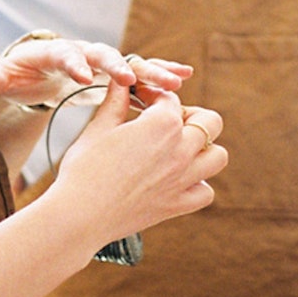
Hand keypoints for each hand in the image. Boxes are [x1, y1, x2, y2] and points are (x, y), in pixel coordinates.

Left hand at [0, 36, 191, 109]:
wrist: (36, 71)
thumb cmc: (18, 76)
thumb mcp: (3, 78)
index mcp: (54, 53)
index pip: (64, 55)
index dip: (73, 64)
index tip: (83, 76)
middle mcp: (83, 52)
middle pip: (104, 55)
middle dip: (119, 65)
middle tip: (133, 78)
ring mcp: (101, 61)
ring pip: (130, 63)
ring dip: (151, 71)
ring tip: (176, 82)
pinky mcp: (114, 73)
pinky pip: (140, 73)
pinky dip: (160, 72)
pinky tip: (184, 76)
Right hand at [50, 84, 227, 241]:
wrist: (79, 215)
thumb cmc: (84, 169)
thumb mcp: (99, 127)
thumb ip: (117, 101)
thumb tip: (123, 80)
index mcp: (162, 124)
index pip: (170, 98)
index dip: (152, 94)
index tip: (138, 98)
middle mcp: (181, 150)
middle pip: (209, 121)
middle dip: (191, 115)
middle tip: (166, 120)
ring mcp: (182, 180)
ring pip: (218, 156)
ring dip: (203, 148)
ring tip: (179, 148)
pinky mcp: (177, 206)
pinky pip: (205, 192)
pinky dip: (198, 183)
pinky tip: (177, 178)